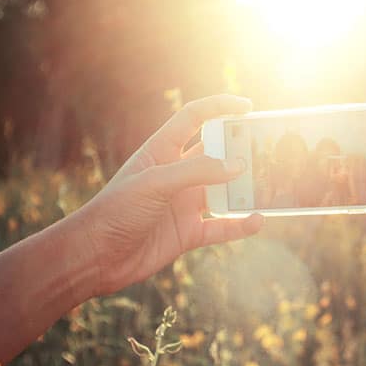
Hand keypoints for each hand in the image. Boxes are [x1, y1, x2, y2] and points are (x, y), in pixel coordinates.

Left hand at [75, 94, 262, 295]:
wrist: (96, 257)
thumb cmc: (115, 211)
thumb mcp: (154, 182)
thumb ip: (196, 171)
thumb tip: (237, 166)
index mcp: (162, 152)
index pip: (194, 118)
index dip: (219, 108)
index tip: (248, 108)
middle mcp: (176, 175)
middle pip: (216, 155)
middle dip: (240, 151)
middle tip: (267, 151)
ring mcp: (183, 204)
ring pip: (223, 192)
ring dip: (244, 190)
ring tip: (269, 186)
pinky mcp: (188, 233)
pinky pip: (221, 228)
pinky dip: (239, 226)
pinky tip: (256, 221)